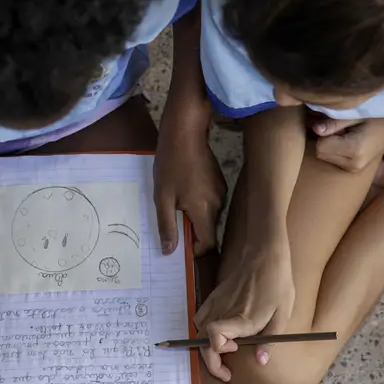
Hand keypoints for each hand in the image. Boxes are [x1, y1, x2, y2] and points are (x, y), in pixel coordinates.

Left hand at [154, 118, 225, 255]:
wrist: (185, 132)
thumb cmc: (171, 164)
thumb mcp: (162, 197)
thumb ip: (166, 226)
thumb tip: (169, 250)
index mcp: (204, 210)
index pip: (208, 244)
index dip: (194, 250)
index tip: (179, 245)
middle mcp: (218, 204)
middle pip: (208, 230)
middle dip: (192, 232)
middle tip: (172, 221)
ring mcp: (221, 191)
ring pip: (209, 216)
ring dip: (194, 216)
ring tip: (176, 203)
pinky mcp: (220, 181)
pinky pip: (211, 202)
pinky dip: (199, 204)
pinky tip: (185, 190)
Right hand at [194, 226, 294, 381]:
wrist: (265, 255)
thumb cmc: (277, 283)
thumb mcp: (283, 314)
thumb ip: (270, 340)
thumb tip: (260, 361)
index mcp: (242, 318)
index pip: (214, 337)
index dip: (219, 351)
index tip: (234, 351)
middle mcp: (224, 312)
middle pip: (202, 341)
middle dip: (212, 362)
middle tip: (226, 371)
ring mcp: (217, 303)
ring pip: (199, 331)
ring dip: (207, 347)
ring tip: (224, 354)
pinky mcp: (214, 297)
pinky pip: (200, 318)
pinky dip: (204, 331)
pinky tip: (220, 334)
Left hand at [313, 117, 383, 171]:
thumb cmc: (376, 117)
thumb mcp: (355, 114)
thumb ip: (335, 122)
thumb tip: (315, 129)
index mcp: (354, 150)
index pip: (321, 146)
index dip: (324, 133)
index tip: (337, 126)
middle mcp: (353, 164)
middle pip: (321, 153)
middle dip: (325, 140)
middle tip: (341, 130)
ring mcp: (353, 169)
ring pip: (324, 157)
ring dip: (329, 146)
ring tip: (345, 136)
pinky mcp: (352, 170)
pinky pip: (332, 160)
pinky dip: (334, 150)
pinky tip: (347, 142)